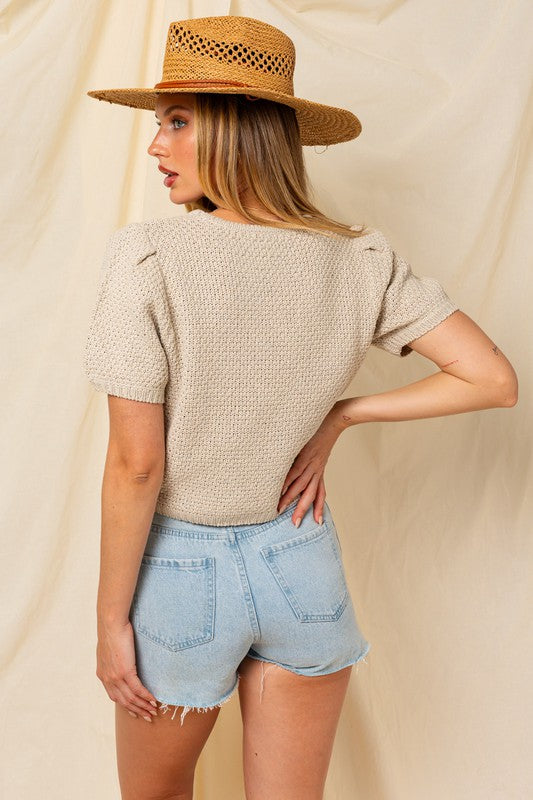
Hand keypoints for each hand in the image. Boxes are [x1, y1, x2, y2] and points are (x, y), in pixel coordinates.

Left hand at [96, 618, 158, 721]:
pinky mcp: (125, 671)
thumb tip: (120, 658)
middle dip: (136, 711)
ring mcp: (116, 677)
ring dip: (143, 706)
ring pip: (131, 698)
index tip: (134, 711)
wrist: (111, 623)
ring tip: (153, 712)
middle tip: (147, 717)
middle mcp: (108, 679)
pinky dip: (146, 696)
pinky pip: (137, 689)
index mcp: (103, 674)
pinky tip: (154, 701)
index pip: (115, 696)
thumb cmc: (111, 630)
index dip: (126, 705)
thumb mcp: (108, 648)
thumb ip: (112, 658)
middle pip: (123, 701)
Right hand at [277, 401, 349, 525]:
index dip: (317, 507)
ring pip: (300, 486)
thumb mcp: (320, 446)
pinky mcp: (305, 455)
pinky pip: (295, 471)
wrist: (338, 417)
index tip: (316, 521)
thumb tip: (301, 453)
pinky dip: (287, 481)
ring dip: (289, 499)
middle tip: (295, 524)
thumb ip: (310, 453)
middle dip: (302, 510)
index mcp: (320, 468)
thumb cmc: (326, 427)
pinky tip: (280, 489)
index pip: (320, 492)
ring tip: (279, 509)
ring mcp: (311, 462)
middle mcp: (316, 468)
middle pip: (309, 494)